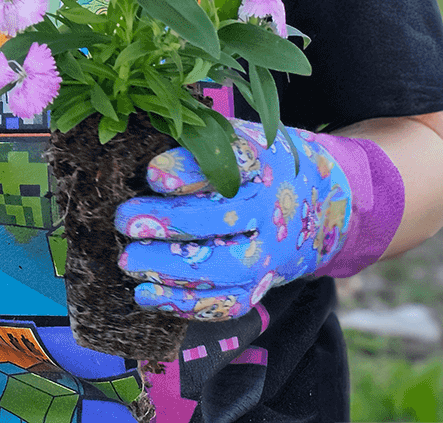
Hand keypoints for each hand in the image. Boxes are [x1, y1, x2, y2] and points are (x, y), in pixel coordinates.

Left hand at [114, 119, 359, 320]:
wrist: (318, 201)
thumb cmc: (253, 165)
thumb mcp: (233, 138)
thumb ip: (195, 143)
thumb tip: (143, 159)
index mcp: (263, 164)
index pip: (232, 164)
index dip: (189, 171)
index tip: (152, 174)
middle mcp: (271, 210)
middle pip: (224, 220)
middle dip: (168, 222)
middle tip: (124, 220)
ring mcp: (269, 252)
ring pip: (226, 267)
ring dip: (170, 268)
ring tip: (128, 260)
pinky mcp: (261, 284)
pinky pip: (227, 303)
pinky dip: (184, 304)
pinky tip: (145, 294)